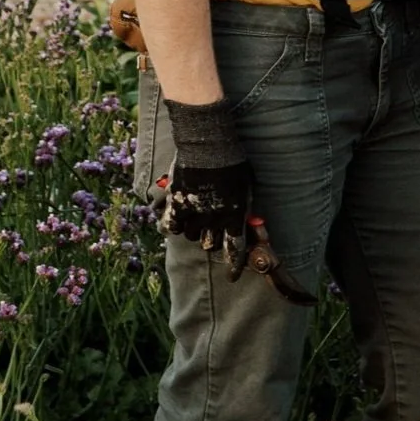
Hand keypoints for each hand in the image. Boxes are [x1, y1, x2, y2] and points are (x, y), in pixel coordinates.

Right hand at [158, 156, 257, 271]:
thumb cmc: (234, 160)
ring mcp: (195, 213)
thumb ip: (243, 204)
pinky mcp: (177, 204)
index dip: (234, 265)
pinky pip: (172, 227)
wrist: (210, 145)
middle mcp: (215, 220)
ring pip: (193, 236)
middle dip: (213, 238)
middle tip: (211, 227)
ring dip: (195, 230)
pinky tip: (176, 219)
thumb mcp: (247, 185)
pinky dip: (174, 225)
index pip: (236, 249)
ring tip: (196, 216)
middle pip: (212, 244)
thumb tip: (245, 218)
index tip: (232, 276)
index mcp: (235, 215)